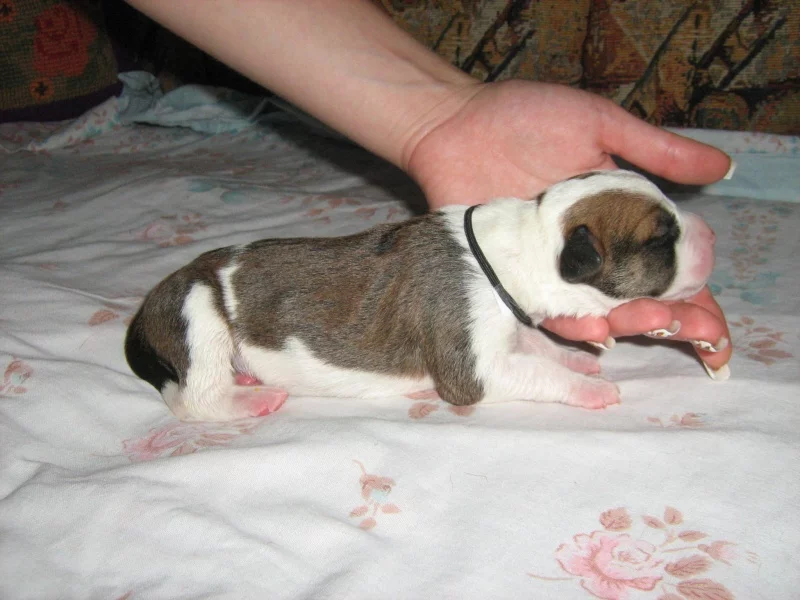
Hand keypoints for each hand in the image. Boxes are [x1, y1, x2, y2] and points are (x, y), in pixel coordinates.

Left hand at [405, 80, 731, 372]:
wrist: (456, 124)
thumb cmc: (525, 118)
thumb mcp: (600, 126)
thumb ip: (656, 151)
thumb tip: (726, 168)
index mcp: (617, 217)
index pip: (666, 265)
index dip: (695, 293)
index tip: (718, 323)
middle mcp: (589, 251)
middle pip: (639, 297)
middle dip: (675, 319)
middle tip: (703, 334)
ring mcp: (552, 268)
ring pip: (599, 311)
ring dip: (631, 323)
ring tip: (659, 324)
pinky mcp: (515, 277)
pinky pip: (546, 310)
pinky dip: (574, 323)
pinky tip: (601, 329)